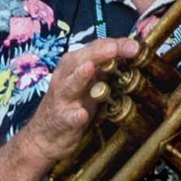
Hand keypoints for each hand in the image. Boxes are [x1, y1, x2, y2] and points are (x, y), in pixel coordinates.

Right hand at [1, 38, 140, 173]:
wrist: (45, 135)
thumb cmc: (72, 103)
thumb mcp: (90, 81)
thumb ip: (107, 66)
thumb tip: (131, 50)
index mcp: (74, 64)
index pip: (96, 48)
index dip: (116, 45)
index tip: (135, 47)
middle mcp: (66, 77)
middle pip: (81, 60)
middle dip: (99, 53)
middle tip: (115, 48)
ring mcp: (63, 99)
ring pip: (71, 84)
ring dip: (80, 76)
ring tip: (90, 69)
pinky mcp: (63, 120)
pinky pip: (69, 117)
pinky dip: (75, 116)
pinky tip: (82, 115)